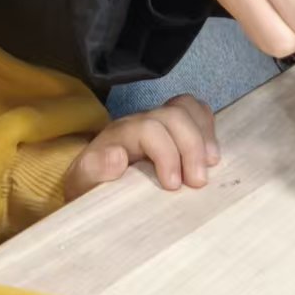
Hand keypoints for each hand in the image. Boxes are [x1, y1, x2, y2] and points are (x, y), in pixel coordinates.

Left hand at [63, 95, 218, 200]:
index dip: (167, 153)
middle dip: (191, 146)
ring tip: (211, 165)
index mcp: (118, 134)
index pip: (149, 128)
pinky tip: (211, 154)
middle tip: (198, 182)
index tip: (173, 186)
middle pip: (173, 115)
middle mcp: (140, 121)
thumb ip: (93, 172)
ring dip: (203, 135)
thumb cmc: (93, 188)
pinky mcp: (172, 127)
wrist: (93, 184)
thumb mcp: (84, 186)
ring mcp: (158, 120)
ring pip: (187, 107)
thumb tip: (117, 157)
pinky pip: (195, 112)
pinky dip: (208, 129)